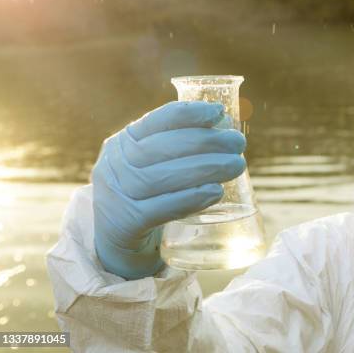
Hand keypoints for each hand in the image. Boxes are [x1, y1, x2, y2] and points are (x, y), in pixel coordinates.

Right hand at [91, 101, 245, 279]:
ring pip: (162, 177)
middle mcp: (116, 164)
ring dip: (205, 168)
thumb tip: (227, 130)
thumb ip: (179, 147)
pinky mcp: (125, 223)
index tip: (220, 112)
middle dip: (207, 142)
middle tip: (238, 143)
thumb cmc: (146, 195)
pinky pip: (161, 209)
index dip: (190, 113)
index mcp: (124, 142)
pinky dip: (191, 198)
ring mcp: (117, 194)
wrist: (115, 242)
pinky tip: (216, 192)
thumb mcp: (151, 164)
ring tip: (236, 165)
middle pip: (163, 148)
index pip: (157, 120)